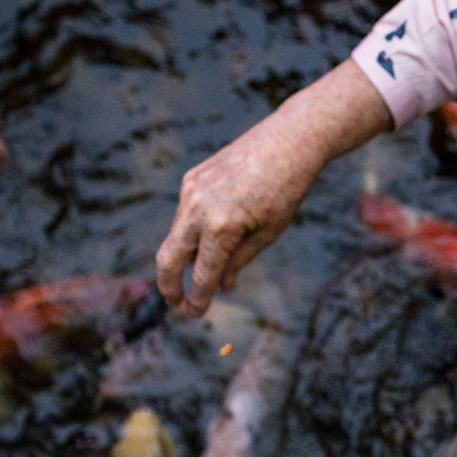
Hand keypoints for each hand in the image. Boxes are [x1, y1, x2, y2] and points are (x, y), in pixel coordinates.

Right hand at [156, 60, 391, 315]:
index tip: (195, 314)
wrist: (288, 142)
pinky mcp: (191, 179)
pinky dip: (192, 232)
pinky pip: (185, 214)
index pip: (202, 274)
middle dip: (169, 286)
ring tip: (200, 273)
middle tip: (178, 305)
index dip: (198, 298)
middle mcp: (198, 208)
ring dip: (184, 258)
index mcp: (222, 227)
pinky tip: (212, 238)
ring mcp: (191, 191)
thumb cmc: (286, 189)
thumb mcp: (270, 232)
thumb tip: (221, 285)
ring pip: (176, 235)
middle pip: (168, 258)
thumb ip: (240, 260)